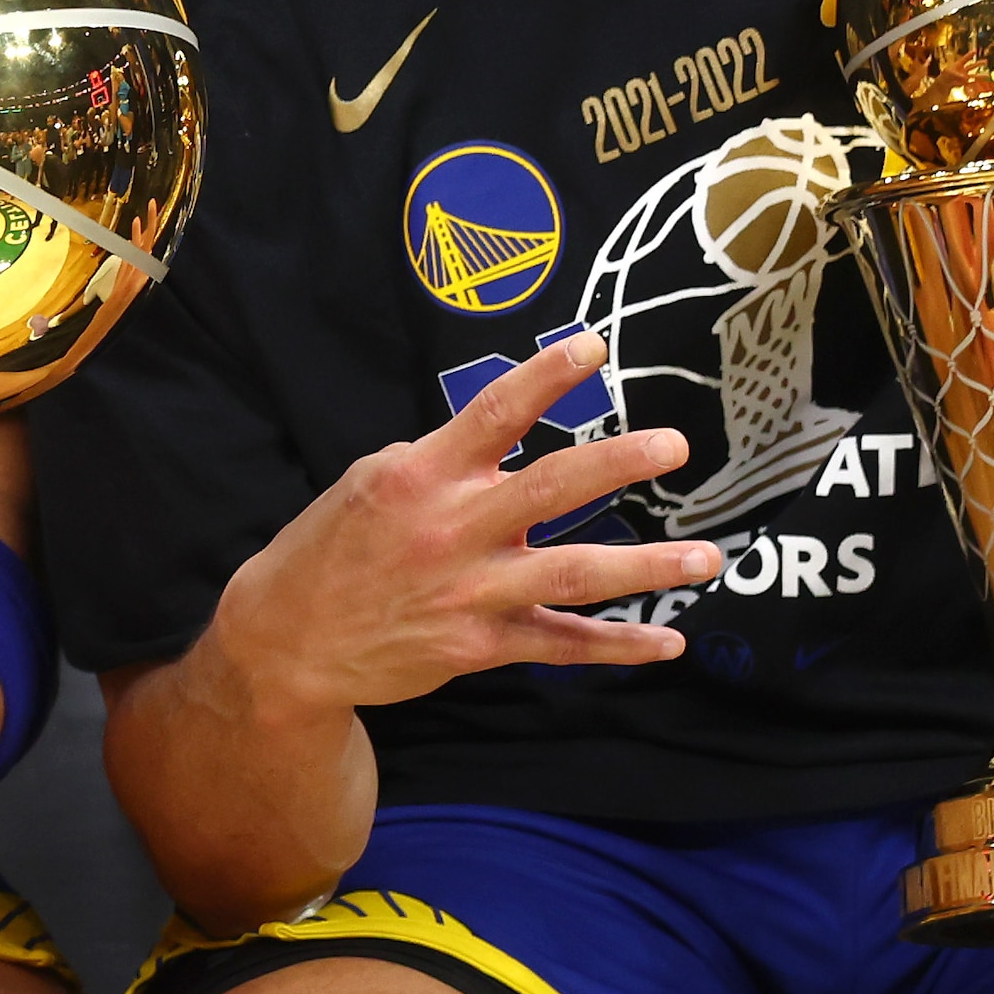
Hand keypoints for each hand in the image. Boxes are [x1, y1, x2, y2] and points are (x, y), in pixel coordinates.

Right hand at [206, 333, 727, 717]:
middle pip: (551, 489)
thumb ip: (440, 462)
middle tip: (674, 445)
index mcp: (421, 476)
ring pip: (573, 575)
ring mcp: (469, 591)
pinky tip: (668, 641)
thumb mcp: (369, 483)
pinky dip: (616, 646)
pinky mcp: (478, 645)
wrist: (285, 642)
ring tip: (708, 558)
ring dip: (646, 567)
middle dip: (618, 464)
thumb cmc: (329, 551)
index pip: (494, 412)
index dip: (548, 376)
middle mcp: (452, 530)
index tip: (595, 348)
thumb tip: (500, 443)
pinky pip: (559, 645)